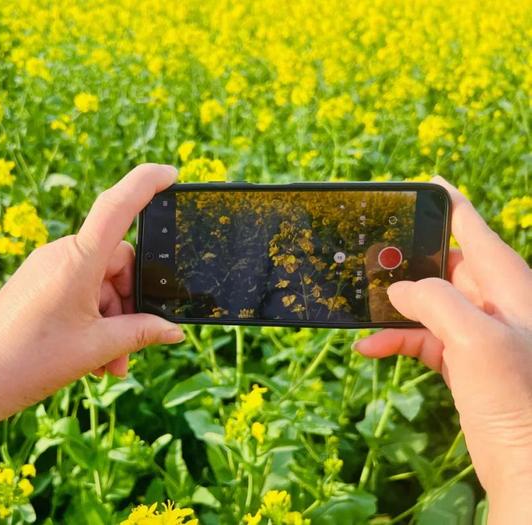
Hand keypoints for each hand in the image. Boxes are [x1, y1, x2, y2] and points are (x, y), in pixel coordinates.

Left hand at [0, 164, 184, 426]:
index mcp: (78, 260)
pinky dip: (93, 319)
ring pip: (101, 283)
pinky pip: (80, 290)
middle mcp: (62, 254)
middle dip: (131, 306)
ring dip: (113, 321)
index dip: (146, 182)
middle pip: (119, 263)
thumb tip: (174, 330)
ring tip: (109, 364)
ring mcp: (48, 267)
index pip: (117, 206)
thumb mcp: (96, 348)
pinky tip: (93, 357)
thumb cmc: (31, 361)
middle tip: (129, 350)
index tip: (172, 174)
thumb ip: (141, 333)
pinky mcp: (39, 281)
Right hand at [354, 177, 531, 522]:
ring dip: (395, 309)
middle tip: (369, 258)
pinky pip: (425, 339)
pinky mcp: (466, 363)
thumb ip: (435, 301)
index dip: (451, 204)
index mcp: (510, 286)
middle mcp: (497, 304)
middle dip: (407, 264)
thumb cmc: (518, 401)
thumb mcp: (477, 340)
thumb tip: (398, 288)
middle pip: (446, 266)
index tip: (427, 183)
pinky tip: (370, 348)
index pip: (477, 231)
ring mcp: (481, 334)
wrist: (529, 468)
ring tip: (361, 313)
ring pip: (429, 305)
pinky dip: (397, 340)